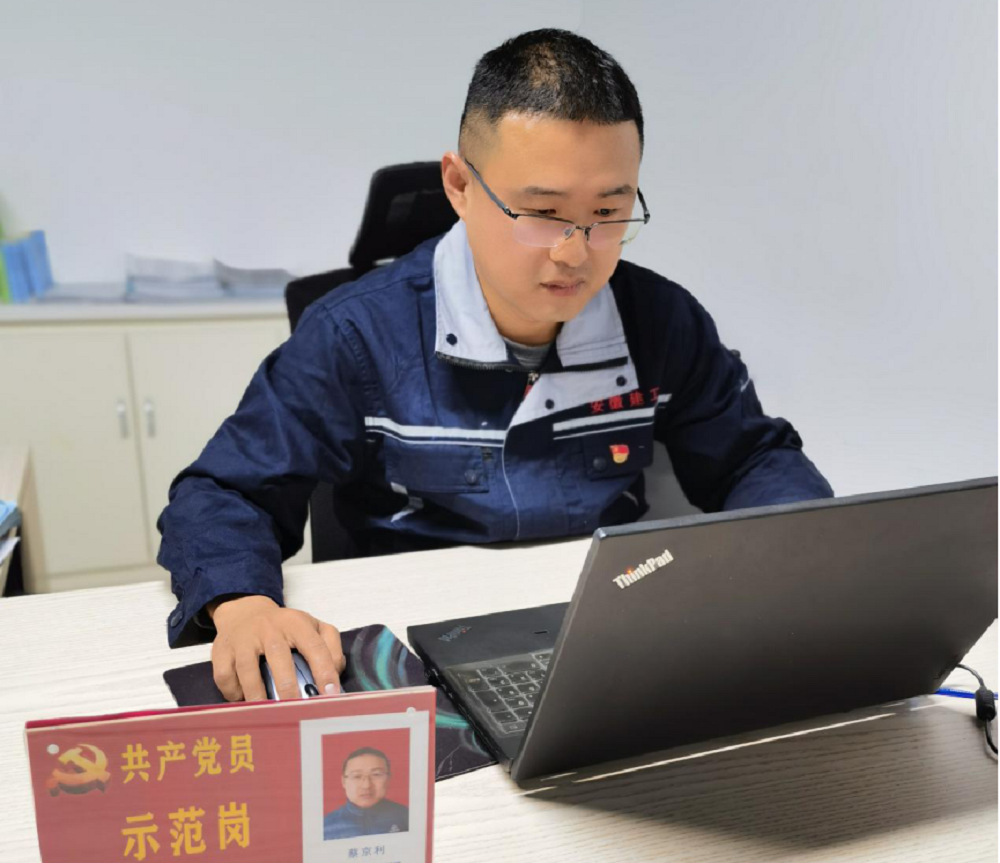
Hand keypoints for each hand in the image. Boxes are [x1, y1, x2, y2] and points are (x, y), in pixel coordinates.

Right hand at [209, 596, 345, 701]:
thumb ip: (330, 645)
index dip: (325, 671)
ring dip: (258, 695)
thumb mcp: (312, 626)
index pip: (315, 647)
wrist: (245, 611)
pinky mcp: (222, 650)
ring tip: (268, 713)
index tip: (330, 694)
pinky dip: (234, 693)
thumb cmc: (284, 627)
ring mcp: (243, 639)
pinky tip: (244, 699)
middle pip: (279, 658)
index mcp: (296, 623)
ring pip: (248, 670)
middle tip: (296, 710)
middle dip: (288, 687)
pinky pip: (226, 677)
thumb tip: (335, 672)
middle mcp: (269, 629)